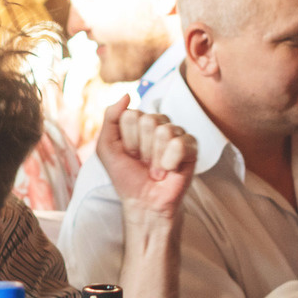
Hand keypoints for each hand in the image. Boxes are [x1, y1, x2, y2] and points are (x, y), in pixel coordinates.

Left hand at [97, 97, 195, 218]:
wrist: (143, 202)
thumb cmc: (126, 176)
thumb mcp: (106, 148)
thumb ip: (111, 117)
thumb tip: (127, 95)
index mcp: (139, 121)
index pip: (130, 115)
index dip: (127, 140)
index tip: (129, 155)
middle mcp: (158, 123)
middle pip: (148, 121)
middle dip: (141, 149)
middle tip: (142, 163)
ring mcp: (176, 133)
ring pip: (163, 132)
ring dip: (155, 158)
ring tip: (155, 169)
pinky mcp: (191, 147)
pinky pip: (179, 144)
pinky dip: (169, 162)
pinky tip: (170, 169)